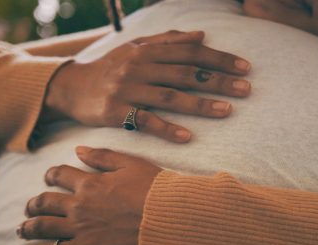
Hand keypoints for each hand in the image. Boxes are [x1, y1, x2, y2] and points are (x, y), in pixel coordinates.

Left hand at [16, 146, 162, 244]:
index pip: (59, 174)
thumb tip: (78, 150)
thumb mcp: (132, 164)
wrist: (168, 221)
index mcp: (89, 182)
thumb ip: (103, 157)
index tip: (49, 178)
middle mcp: (79, 204)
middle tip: (30, 207)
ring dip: (28, 227)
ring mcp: (79, 228)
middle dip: (34, 204)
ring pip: (42, 226)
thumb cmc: (156, 191)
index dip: (51, 175)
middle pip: (45, 201)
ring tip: (21, 230)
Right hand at [44, 29, 251, 142]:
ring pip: (169, 96)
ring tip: (227, 111)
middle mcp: (138, 66)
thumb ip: (168, 41)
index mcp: (147, 49)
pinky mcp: (115, 111)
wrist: (70, 87)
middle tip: (247, 89)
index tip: (245, 67)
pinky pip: (145, 120)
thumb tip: (202, 35)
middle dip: (218, 80)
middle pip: (185, 73)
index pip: (190, 52)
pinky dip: (167, 129)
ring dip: (201, 104)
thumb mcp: (136, 48)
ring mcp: (127, 89)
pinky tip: (189, 137)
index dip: (219, 58)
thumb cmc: (110, 68)